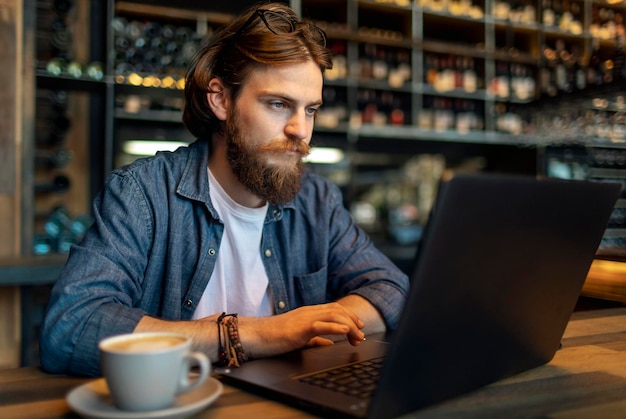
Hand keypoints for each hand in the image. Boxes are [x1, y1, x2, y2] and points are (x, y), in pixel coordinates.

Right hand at [238, 302, 365, 358]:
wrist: (254, 335)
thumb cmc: (273, 337)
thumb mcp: (299, 337)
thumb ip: (315, 339)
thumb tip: (329, 342)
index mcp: (308, 313)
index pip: (335, 309)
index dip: (350, 317)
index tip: (359, 328)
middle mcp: (309, 312)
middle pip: (338, 310)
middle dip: (354, 321)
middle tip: (361, 334)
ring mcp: (305, 318)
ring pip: (334, 315)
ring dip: (350, 325)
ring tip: (358, 335)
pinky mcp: (300, 327)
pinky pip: (321, 324)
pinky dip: (336, 327)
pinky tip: (345, 331)